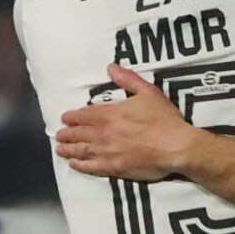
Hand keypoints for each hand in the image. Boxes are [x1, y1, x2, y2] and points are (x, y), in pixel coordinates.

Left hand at [55, 64, 200, 181]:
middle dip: (66, 133)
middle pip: (78, 133)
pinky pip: (90, 167)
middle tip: (59, 134)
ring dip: (68, 149)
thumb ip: (128, 79)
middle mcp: (102, 133)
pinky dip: (79, 165)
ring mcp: (106, 152)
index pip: (83, 115)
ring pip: (80, 150)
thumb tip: (110, 67)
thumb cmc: (163, 118)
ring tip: (60, 149)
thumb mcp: (148, 92)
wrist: (175, 146)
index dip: (72, 117)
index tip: (65, 118)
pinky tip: (74, 164)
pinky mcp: (112, 168)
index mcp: (109, 114)